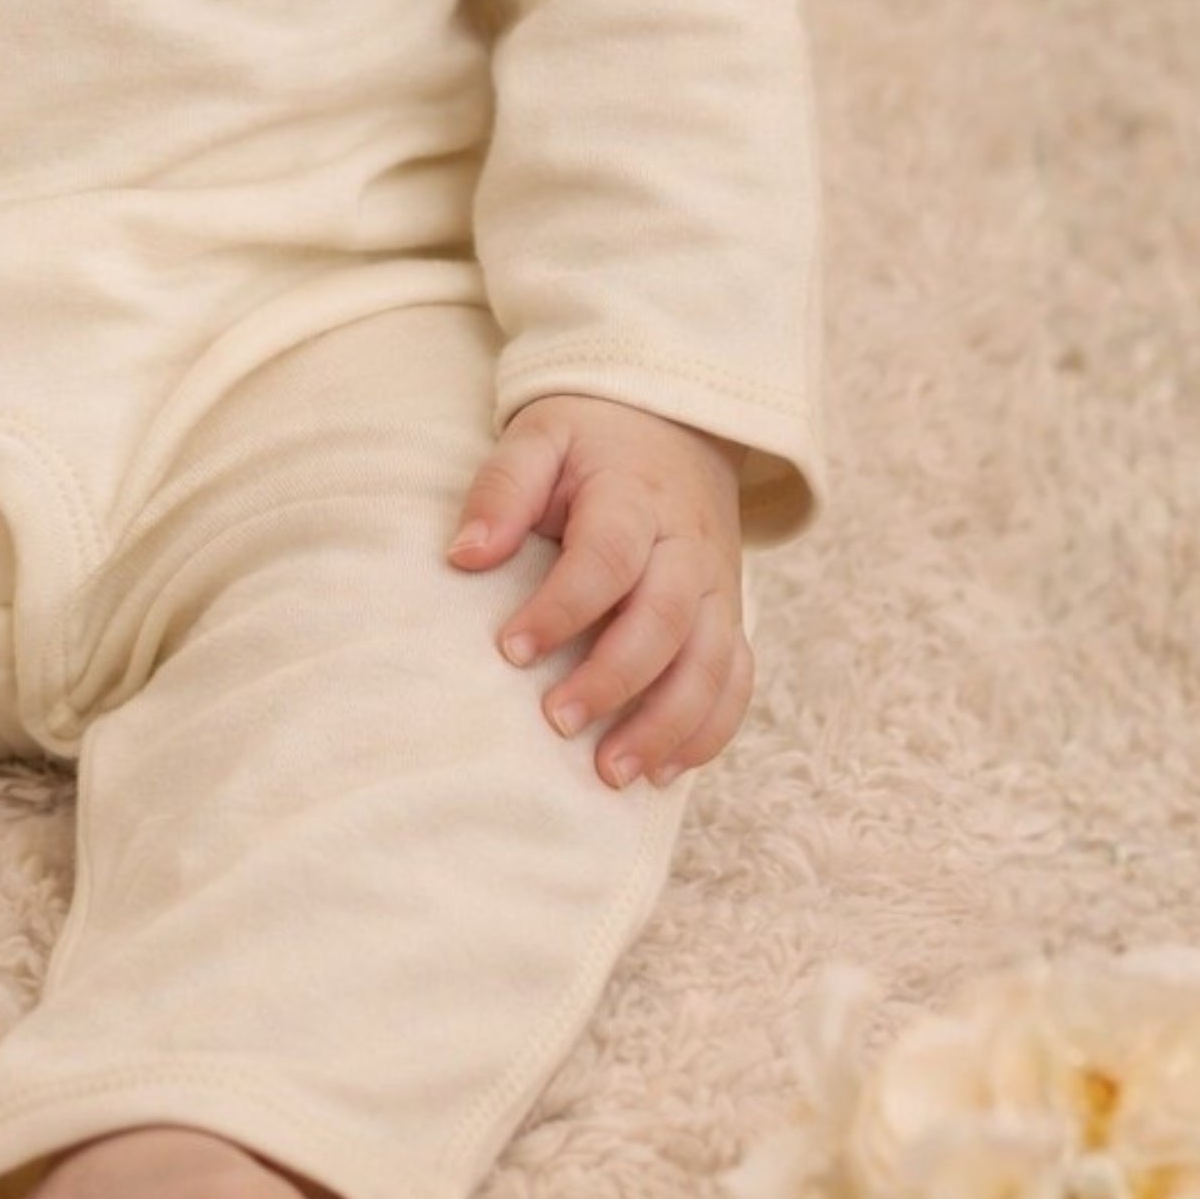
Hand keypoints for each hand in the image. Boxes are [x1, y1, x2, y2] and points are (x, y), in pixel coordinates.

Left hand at [447, 392, 747, 789]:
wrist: (673, 426)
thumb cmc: (590, 440)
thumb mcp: (539, 438)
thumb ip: (502, 489)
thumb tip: (464, 556)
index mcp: (635, 497)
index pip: (606, 558)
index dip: (561, 608)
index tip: (510, 650)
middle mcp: (687, 548)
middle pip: (664, 621)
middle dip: (613, 679)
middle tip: (557, 721)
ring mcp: (717, 587)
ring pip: (710, 664)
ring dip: (666, 724)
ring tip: (611, 772)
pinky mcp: (730, 617)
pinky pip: (736, 681)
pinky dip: (708, 731)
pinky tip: (662, 772)